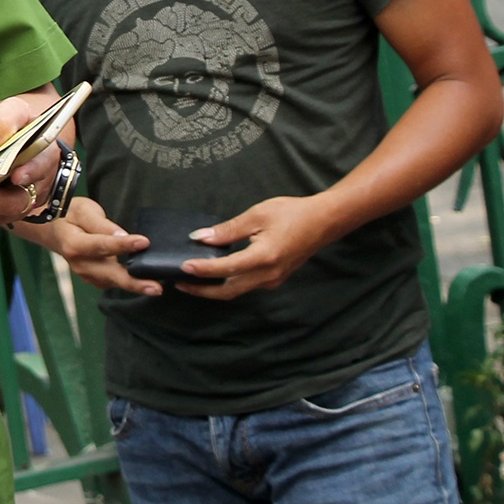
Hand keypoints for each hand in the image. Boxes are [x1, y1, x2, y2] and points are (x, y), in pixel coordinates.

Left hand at [0, 92, 66, 238]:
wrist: (8, 138)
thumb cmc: (13, 124)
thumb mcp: (14, 112)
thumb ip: (4, 123)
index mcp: (42, 160)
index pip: (41, 169)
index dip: (31, 174)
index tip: (16, 175)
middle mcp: (29, 190)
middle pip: (13, 204)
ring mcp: (9, 207)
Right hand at [11, 197, 156, 296]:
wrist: (53, 230)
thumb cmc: (69, 215)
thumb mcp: (84, 211)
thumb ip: (102, 225)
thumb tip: (123, 236)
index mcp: (74, 244)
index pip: (101, 245)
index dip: (123, 245)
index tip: (144, 243)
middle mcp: (80, 264)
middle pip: (109, 274)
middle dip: (133, 282)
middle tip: (156, 288)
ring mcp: (86, 275)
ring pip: (113, 281)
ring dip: (134, 285)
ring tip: (156, 287)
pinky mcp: (94, 279)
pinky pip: (113, 282)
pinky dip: (129, 282)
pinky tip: (145, 281)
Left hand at [176, 195, 336, 298]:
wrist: (324, 221)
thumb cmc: (292, 213)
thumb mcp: (257, 215)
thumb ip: (228, 229)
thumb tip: (200, 237)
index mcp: (264, 257)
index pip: (225, 269)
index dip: (202, 270)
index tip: (182, 267)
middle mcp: (269, 274)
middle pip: (228, 290)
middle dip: (202, 290)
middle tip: (179, 282)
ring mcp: (273, 279)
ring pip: (237, 290)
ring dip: (214, 288)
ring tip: (192, 280)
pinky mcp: (275, 278)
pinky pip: (247, 285)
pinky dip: (228, 282)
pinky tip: (215, 274)